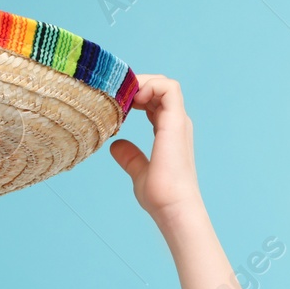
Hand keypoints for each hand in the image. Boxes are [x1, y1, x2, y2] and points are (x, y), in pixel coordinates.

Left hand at [108, 73, 202, 224]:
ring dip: (141, 82)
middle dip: (135, 85)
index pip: (153, 100)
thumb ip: (130, 157)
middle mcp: (175, 122)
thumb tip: (115, 146)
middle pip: (158, 88)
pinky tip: (132, 98)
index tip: (113, 101)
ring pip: (164, 84)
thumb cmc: (159, 194)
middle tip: (112, 93)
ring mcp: (177, 120)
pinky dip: (150, 85)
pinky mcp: (176, 121)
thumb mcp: (139, 171)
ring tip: (121, 94)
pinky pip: (168, 89)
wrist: (172, 206)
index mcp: (168, 130)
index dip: (134, 94)